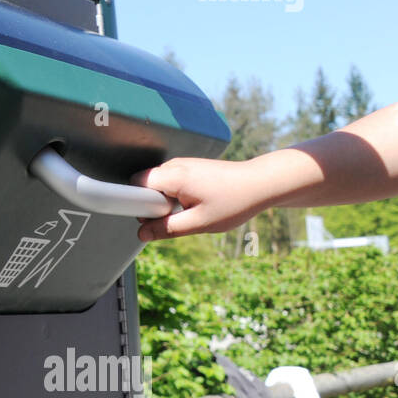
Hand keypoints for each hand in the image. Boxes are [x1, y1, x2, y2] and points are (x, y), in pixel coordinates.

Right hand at [131, 157, 272, 241]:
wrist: (261, 183)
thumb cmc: (234, 201)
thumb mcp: (199, 223)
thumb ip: (167, 229)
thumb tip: (142, 234)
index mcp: (174, 177)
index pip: (136, 184)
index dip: (138, 203)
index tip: (152, 218)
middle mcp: (175, 165)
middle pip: (145, 184)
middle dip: (151, 203)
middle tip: (175, 217)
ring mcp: (182, 164)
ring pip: (157, 183)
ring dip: (165, 200)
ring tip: (189, 210)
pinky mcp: (190, 167)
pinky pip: (170, 181)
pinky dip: (175, 194)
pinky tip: (194, 203)